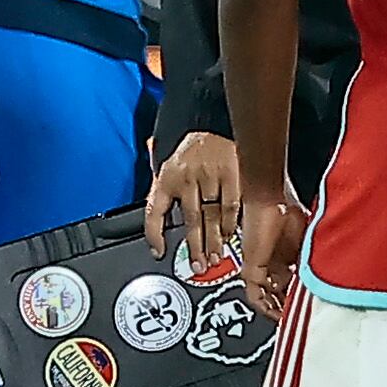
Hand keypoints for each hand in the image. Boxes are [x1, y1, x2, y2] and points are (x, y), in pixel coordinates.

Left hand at [145, 130, 241, 266]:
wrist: (213, 120)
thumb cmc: (190, 149)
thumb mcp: (169, 167)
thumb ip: (165, 193)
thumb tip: (159, 222)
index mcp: (167, 176)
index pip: (154, 210)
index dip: (154, 234)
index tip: (158, 252)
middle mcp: (186, 176)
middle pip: (190, 219)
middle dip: (195, 247)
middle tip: (198, 266)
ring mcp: (210, 175)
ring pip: (212, 215)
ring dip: (215, 241)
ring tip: (215, 259)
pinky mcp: (232, 173)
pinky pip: (231, 205)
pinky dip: (231, 223)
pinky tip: (230, 235)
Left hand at [238, 190, 311, 323]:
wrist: (272, 199)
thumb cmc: (291, 212)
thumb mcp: (311, 243)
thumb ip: (317, 261)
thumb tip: (335, 278)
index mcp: (287, 260)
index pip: (292, 288)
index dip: (300, 301)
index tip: (312, 312)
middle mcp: (273, 266)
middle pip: (279, 296)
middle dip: (290, 309)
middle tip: (302, 321)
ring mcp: (260, 267)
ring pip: (267, 298)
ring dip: (278, 310)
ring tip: (291, 321)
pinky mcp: (251, 267)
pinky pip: (254, 294)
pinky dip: (265, 306)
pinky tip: (277, 314)